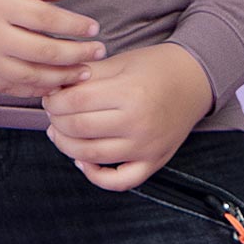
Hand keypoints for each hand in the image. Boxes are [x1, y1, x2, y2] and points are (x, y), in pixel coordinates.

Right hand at [0, 0, 105, 96]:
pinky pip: (7, 88)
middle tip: (98, 54)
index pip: (48, 21)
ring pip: (29, 78)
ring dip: (60, 78)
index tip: (93, 28)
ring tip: (81, 74)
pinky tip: (48, 85)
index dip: (75, 27)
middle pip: (44, 53)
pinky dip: (32, 89)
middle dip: (76, 56)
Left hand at [40, 41, 214, 190]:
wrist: (194, 79)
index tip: (49, 95)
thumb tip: (54, 87)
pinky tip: (83, 160)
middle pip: (79, 129)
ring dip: (67, 146)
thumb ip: (86, 75)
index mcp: (129, 92)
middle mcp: (138, 124)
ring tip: (60, 132)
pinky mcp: (153, 162)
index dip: (54, 100)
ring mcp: (146, 147)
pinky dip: (96, 176)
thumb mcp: (119, 62)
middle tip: (52, 111)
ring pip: (92, 156)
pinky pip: (119, 181)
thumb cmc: (154, 66)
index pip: (75, 102)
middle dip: (56, 120)